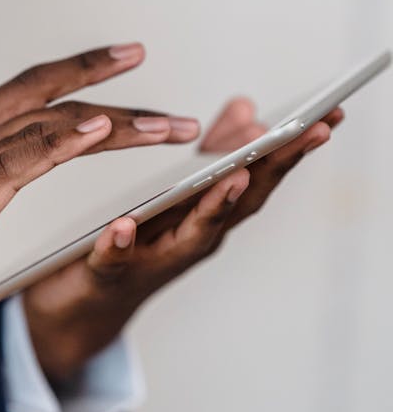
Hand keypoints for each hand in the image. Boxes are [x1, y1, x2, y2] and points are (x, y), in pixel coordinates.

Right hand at [0, 43, 198, 340]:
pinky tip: (96, 130)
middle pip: (47, 93)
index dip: (79, 70)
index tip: (122, 58)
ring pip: (50, 125)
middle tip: (149, 66)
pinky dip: (63, 141)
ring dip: (114, 122)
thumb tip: (0, 169)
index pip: (30, 90)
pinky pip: (22, 160)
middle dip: (105, 80)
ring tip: (164, 124)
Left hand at [23, 99, 343, 382]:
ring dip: (217, 206)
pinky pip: (114, 260)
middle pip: (242, 201)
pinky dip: (121, 245)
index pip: (259, 175)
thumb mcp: (180, 191)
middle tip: (306, 132)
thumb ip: (213, 152)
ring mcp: (156, 259)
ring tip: (236, 176)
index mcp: (210, 213)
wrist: (85, 305)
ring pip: (193, 234)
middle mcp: (194, 239)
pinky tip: (124, 225)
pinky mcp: (107, 274)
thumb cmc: (141, 241)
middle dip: (275, 166)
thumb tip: (247, 107)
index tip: (327, 115)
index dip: (292, 147)